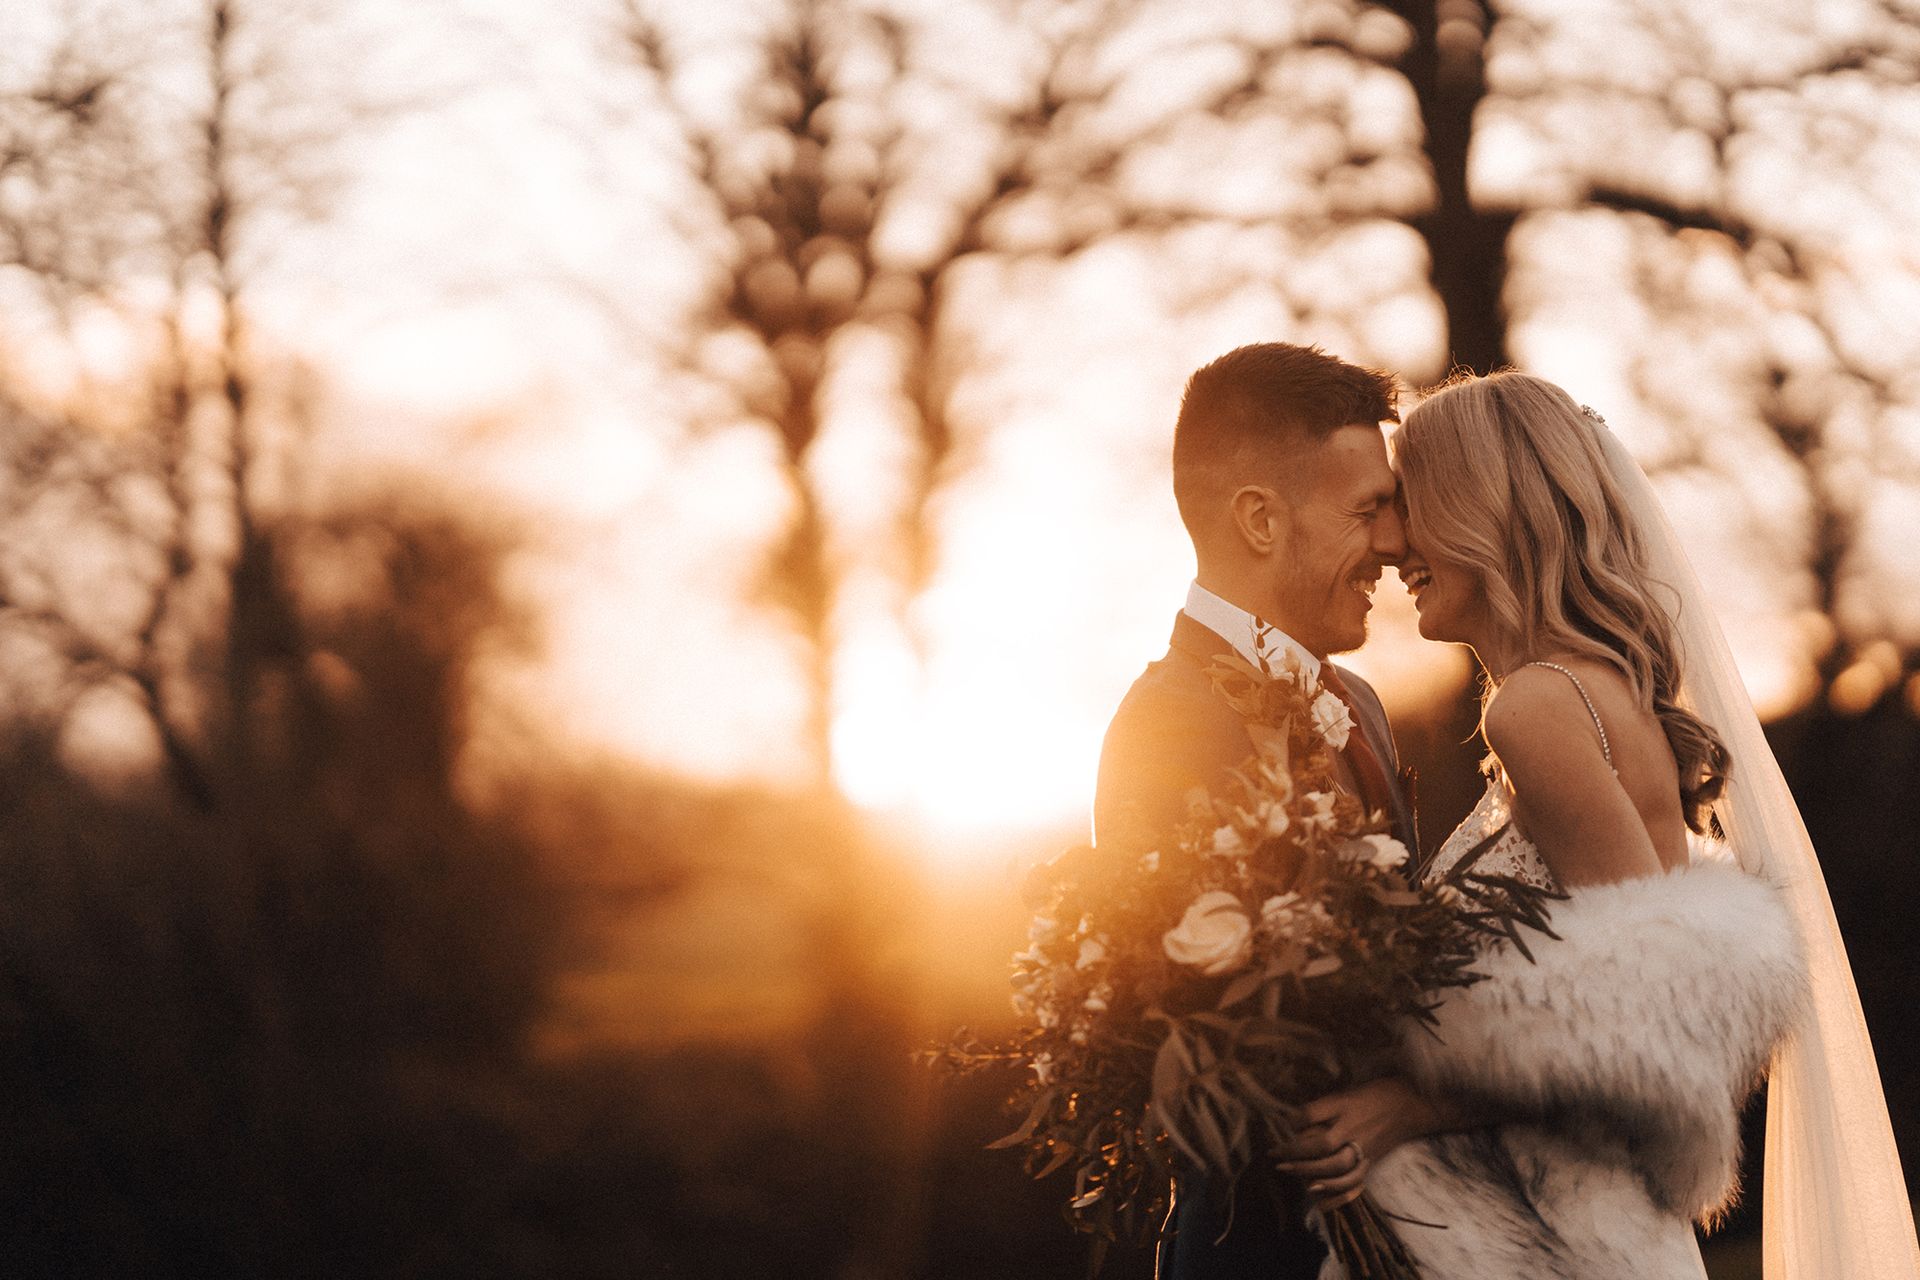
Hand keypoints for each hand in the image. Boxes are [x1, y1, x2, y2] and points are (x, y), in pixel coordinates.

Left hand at [1271, 1077, 1439, 1209]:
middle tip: (1275, 1160)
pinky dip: (1337, 1196)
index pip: (1311, 1116)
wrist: (1412, 1104)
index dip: (1290, 1124)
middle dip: (1297, 1155)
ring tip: (1292, 1175)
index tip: (1275, 1129)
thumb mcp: (1346, 1092)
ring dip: (1313, 1174)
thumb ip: (1320, 1107)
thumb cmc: (1376, 1094)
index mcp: (1345, 1109)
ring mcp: (1365, 1150)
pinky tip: (1320, 1201)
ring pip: (1338, 1169)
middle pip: (1323, 1148)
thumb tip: (1292, 1122)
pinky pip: (1355, 1184)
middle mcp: (1354, 1131)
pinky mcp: (1372, 1163)